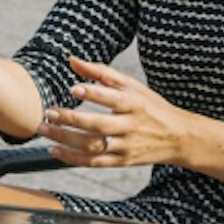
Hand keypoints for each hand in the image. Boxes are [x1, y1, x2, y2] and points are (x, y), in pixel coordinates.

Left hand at [35, 58, 193, 167]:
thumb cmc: (150, 106)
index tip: (74, 88)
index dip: (93, 93)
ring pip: (93, 146)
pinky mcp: (122, 161)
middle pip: (98, 125)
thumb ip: (101, 72)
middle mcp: (130, 126)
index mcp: (133, 103)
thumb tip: (72, 60)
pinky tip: (54, 150)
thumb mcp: (131, 85)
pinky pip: (94, 163)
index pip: (112, 98)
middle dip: (71, 119)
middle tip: (48, 112)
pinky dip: (73, 159)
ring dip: (66, 139)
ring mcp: (126, 146)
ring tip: (44, 130)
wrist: (179, 138)